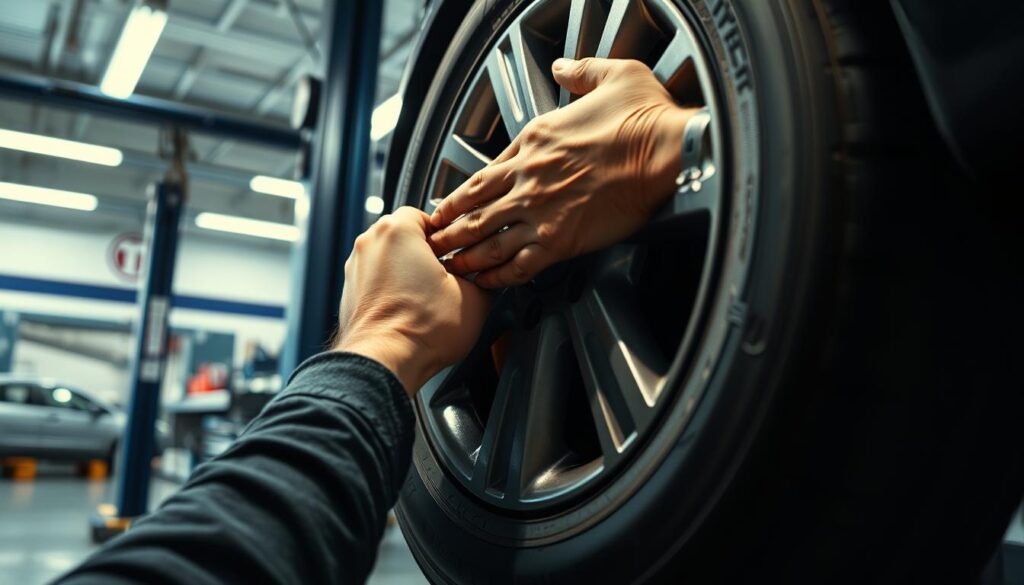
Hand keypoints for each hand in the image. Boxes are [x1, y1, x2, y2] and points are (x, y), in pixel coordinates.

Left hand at [335, 207, 490, 395]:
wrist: (385, 363)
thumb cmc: (421, 330)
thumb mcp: (475, 297)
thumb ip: (482, 276)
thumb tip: (485, 277)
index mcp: (398, 229)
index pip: (429, 216)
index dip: (449, 238)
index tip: (459, 255)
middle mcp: (370, 243)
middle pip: (406, 236)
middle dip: (427, 255)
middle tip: (448, 278)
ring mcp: (355, 268)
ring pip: (391, 259)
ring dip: (409, 273)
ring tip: (430, 298)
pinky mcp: (350, 293)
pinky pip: (378, 282)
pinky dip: (393, 291)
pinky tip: (411, 310)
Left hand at [429, 57, 694, 288]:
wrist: (665, 151)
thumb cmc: (643, 119)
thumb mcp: (609, 75)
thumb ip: (579, 72)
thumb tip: (562, 68)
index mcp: (534, 142)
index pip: (483, 173)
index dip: (459, 194)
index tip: (447, 206)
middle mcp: (529, 178)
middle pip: (474, 210)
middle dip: (450, 229)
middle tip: (434, 243)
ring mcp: (540, 211)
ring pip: (488, 240)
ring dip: (465, 254)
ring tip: (450, 266)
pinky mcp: (560, 240)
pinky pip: (519, 264)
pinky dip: (499, 276)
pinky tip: (488, 282)